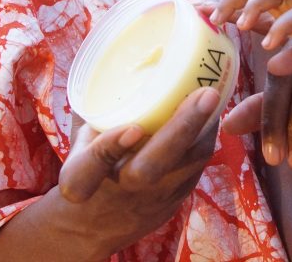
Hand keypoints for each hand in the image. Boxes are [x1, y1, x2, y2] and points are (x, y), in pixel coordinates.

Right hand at [57, 87, 220, 250]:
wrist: (96, 227)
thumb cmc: (88, 171)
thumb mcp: (79, 146)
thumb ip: (99, 116)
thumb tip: (119, 64)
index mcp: (80, 180)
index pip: (89, 169)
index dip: (110, 147)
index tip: (132, 127)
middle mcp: (118, 193)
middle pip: (150, 169)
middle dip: (179, 130)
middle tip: (205, 94)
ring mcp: (149, 201)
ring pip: (184, 169)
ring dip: (202, 131)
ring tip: (212, 95)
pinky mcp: (174, 202)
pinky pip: (195, 169)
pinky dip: (205, 139)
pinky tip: (211, 114)